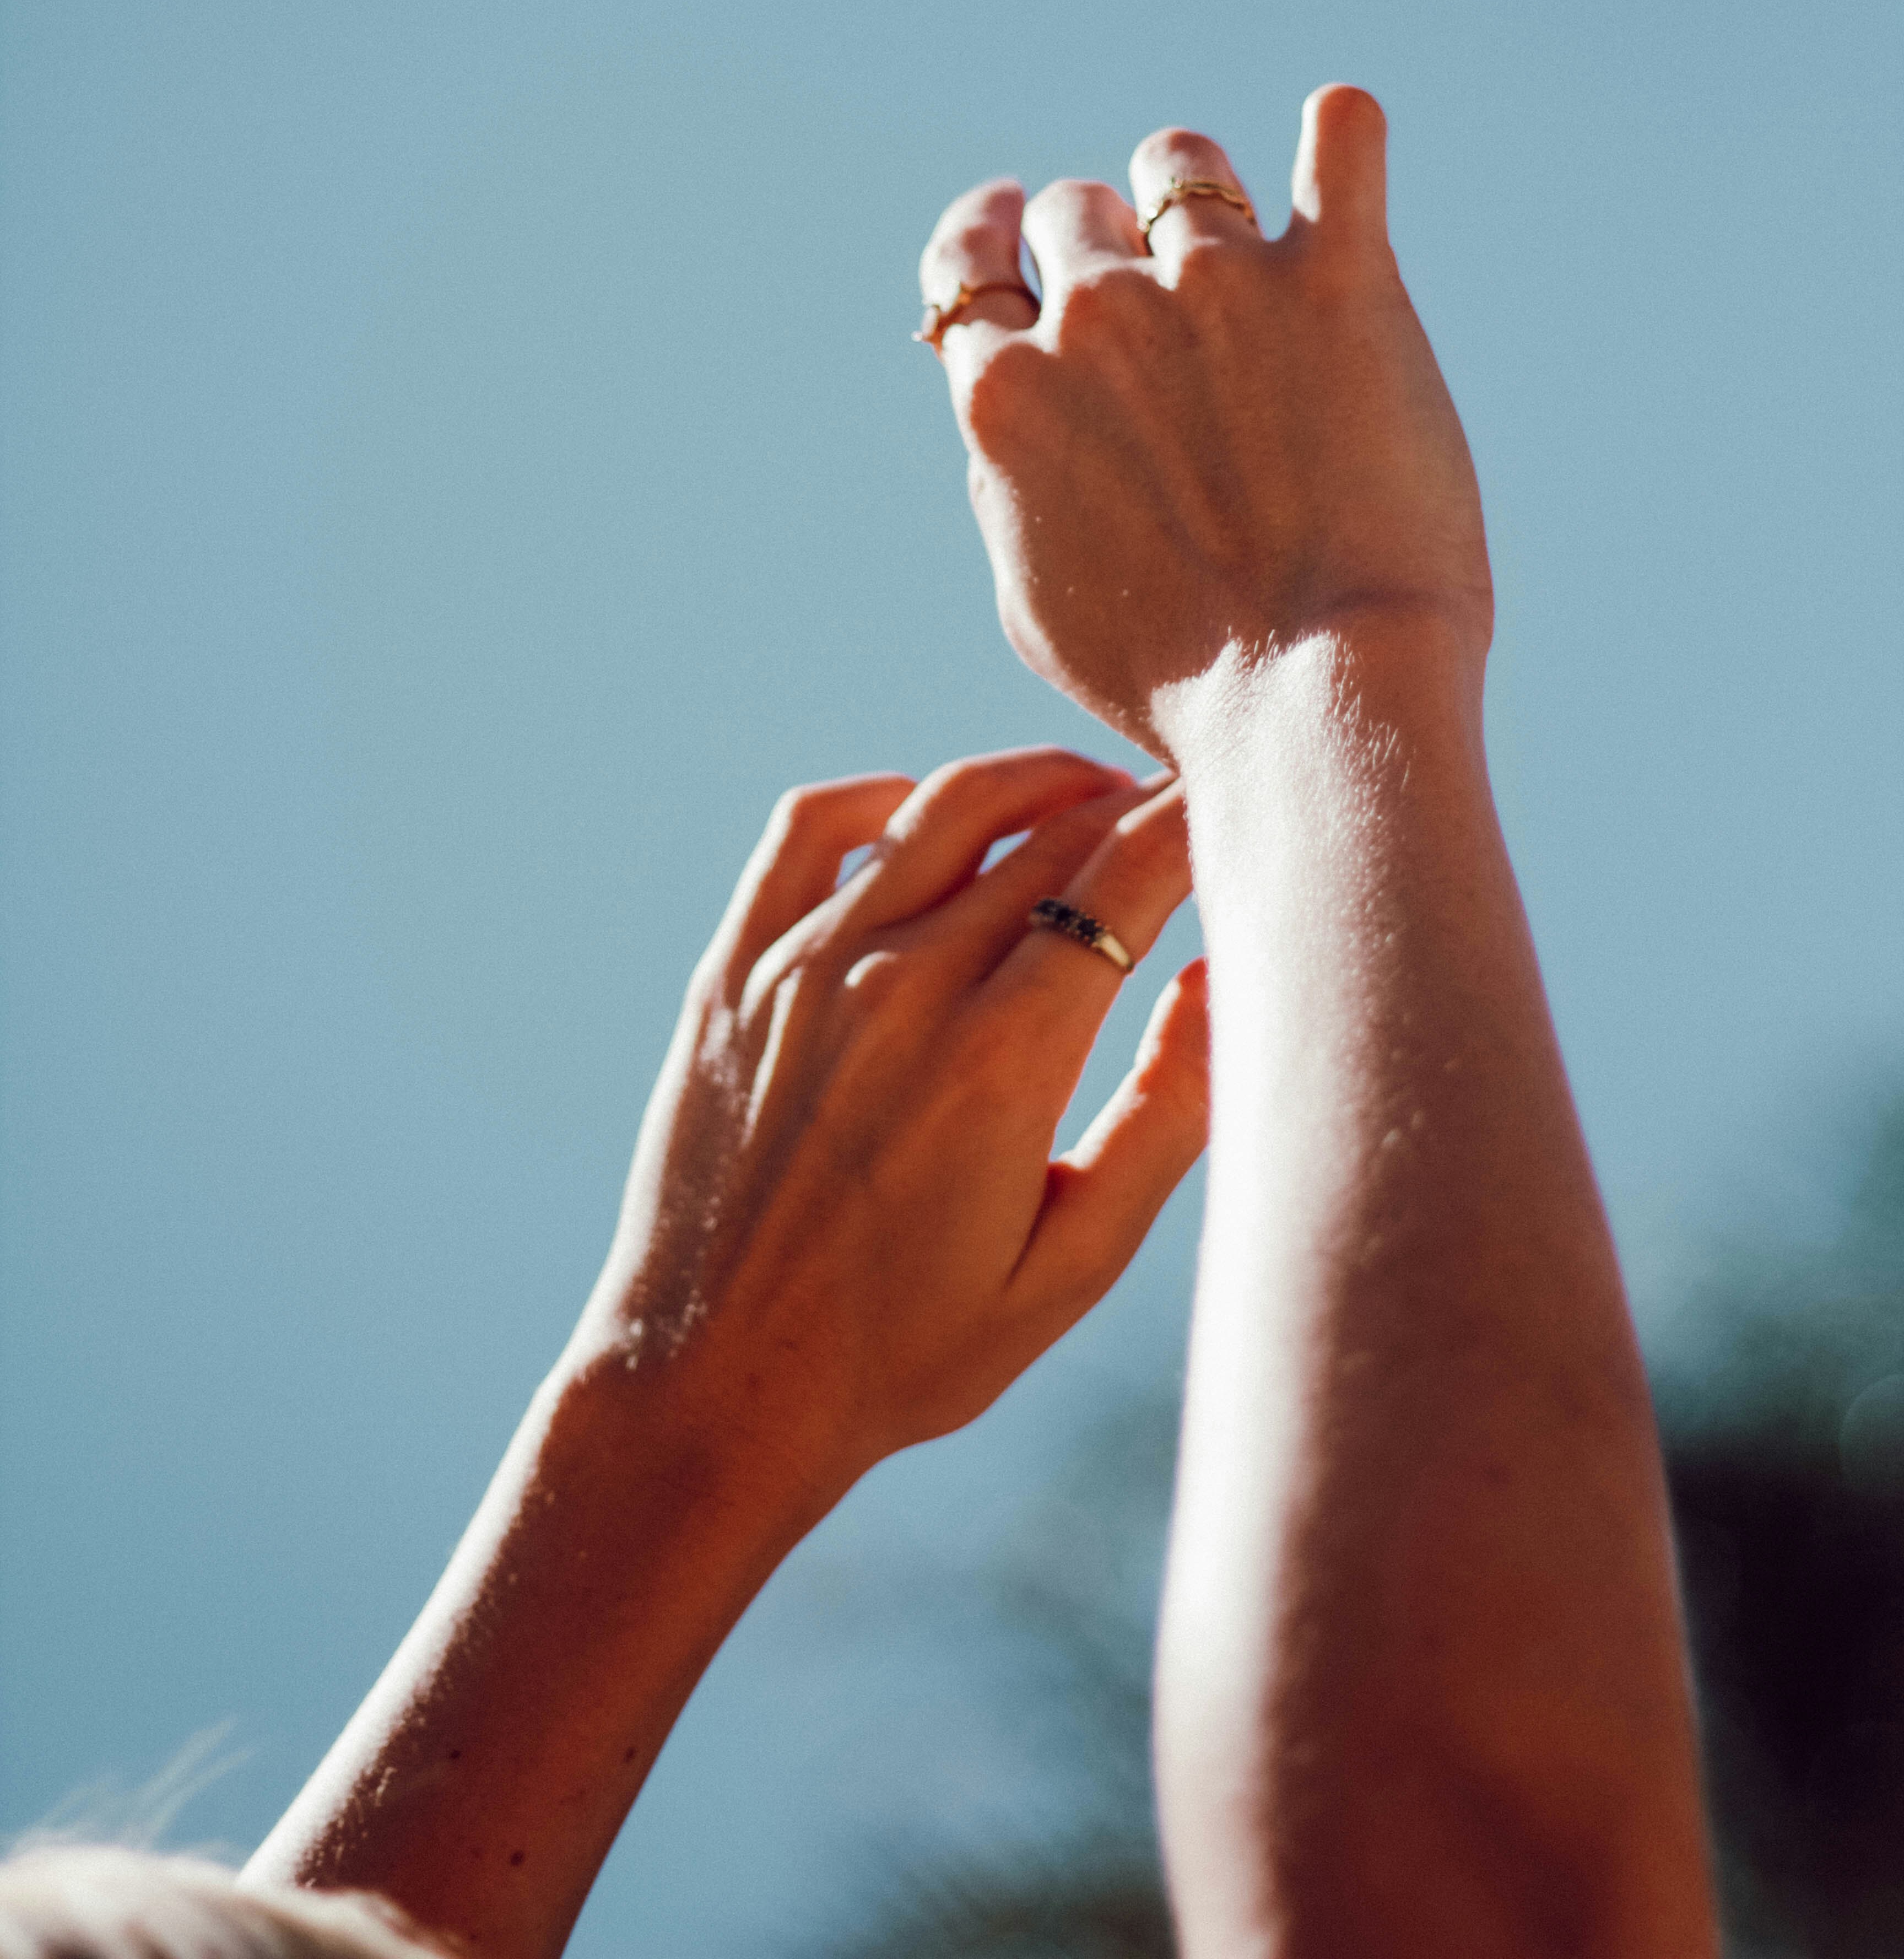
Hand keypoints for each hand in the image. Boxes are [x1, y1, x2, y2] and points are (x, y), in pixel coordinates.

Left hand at [574, 747, 1207, 1500]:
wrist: (712, 1391)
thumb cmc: (908, 1352)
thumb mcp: (1070, 1264)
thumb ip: (1165, 1116)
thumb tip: (1220, 979)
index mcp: (1001, 1059)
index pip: (1128, 877)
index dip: (1196, 827)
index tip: (1241, 816)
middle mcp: (901, 985)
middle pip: (1052, 833)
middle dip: (1135, 802)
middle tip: (1185, 804)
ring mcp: (803, 965)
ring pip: (943, 806)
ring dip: (1032, 782)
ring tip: (1085, 795)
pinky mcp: (733, 969)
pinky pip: (808, 825)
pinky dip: (882, 795)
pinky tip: (925, 814)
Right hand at [918, 89, 1491, 753]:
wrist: (1310, 703)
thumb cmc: (1173, 684)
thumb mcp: (1034, 599)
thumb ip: (1008, 484)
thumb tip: (1007, 422)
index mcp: (1006, 392)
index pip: (967, 262)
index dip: (992, 241)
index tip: (1017, 232)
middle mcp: (1095, 314)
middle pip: (1077, 210)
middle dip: (1108, 241)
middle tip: (1158, 298)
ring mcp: (1216, 284)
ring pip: (1182, 160)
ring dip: (1199, 192)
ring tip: (1244, 239)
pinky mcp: (1340, 279)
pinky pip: (1343, 141)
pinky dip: (1343, 131)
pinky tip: (1343, 137)